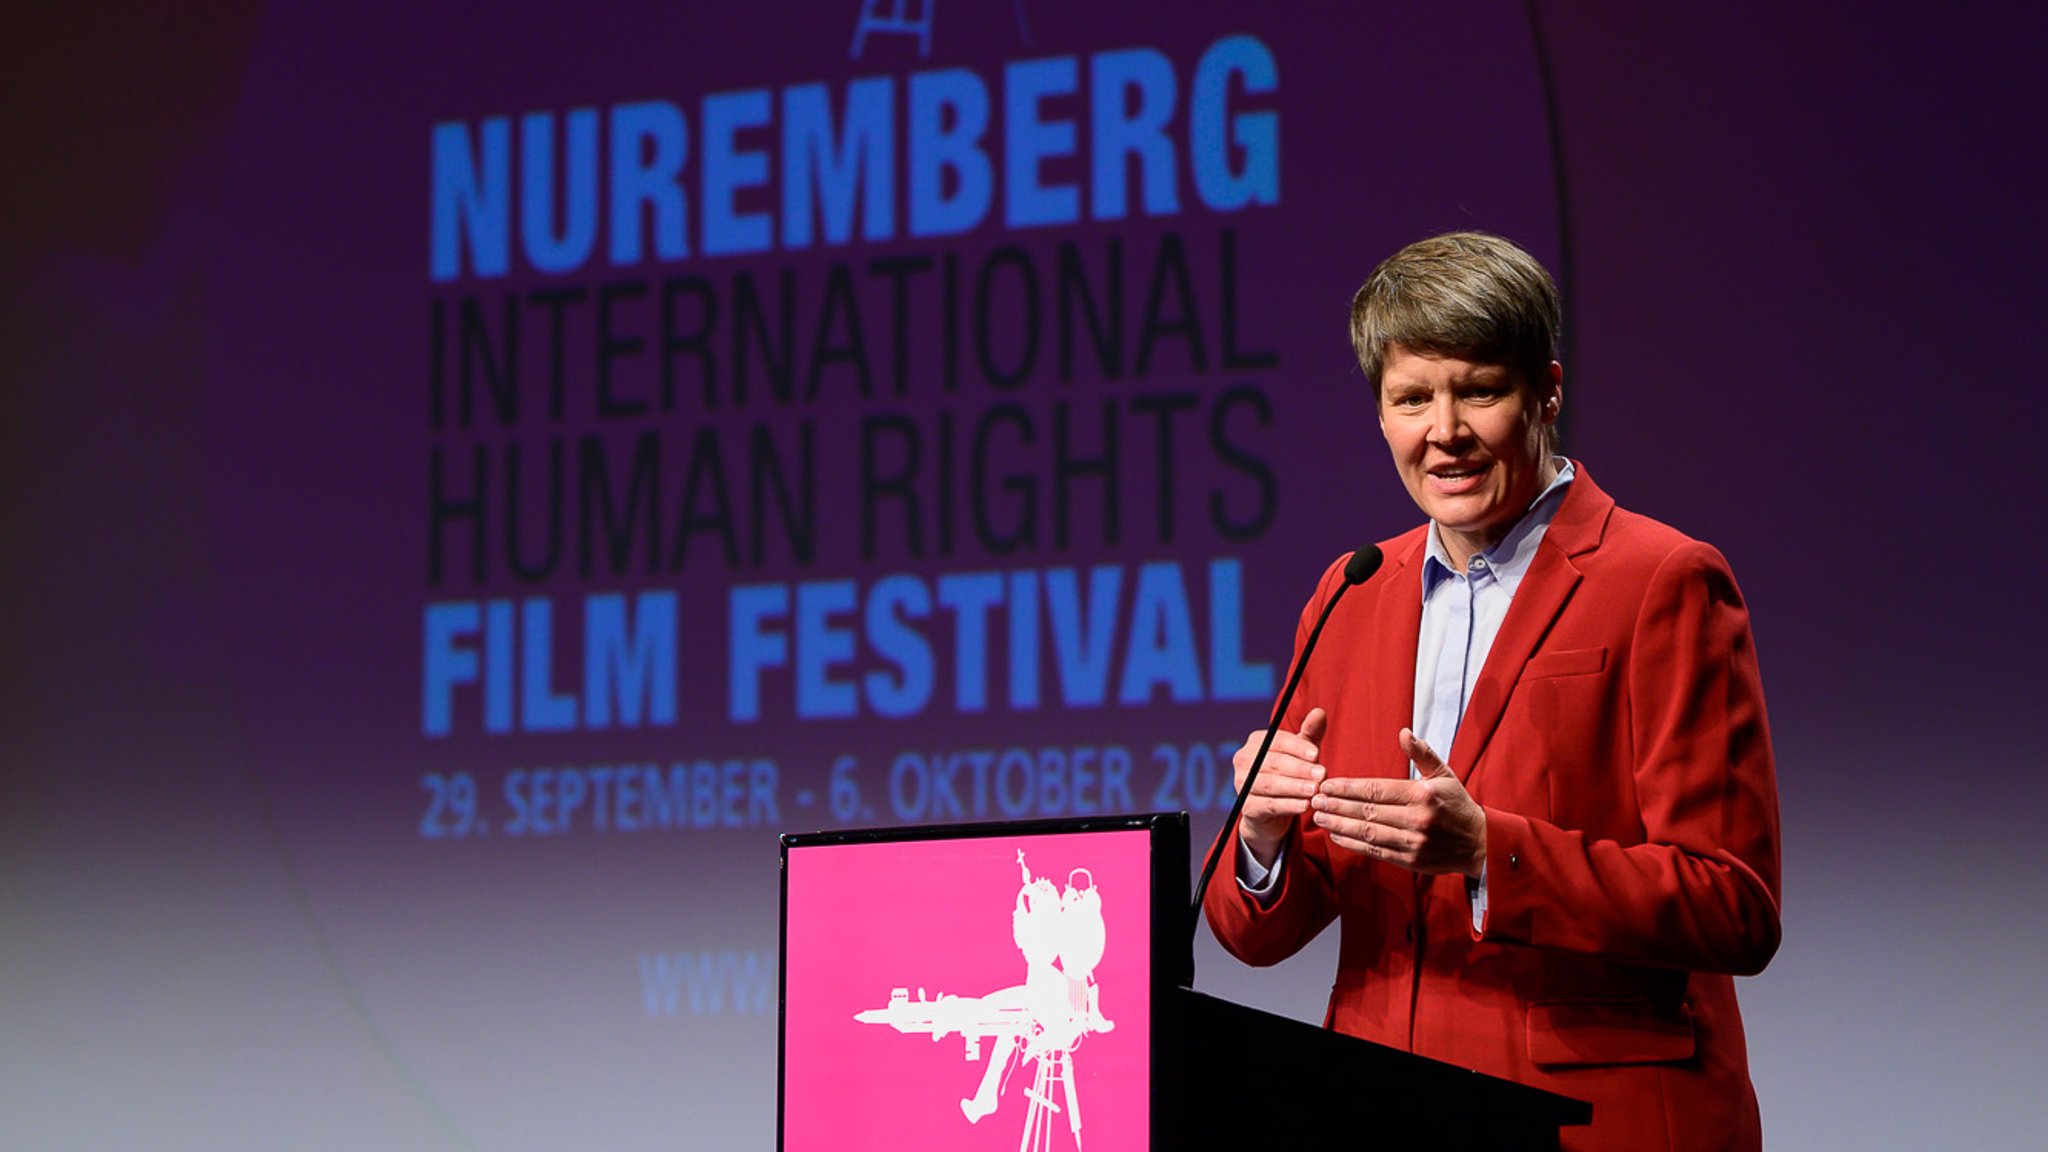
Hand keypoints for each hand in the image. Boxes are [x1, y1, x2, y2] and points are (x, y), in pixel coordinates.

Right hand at [1233, 707, 1328, 868]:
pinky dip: (1288, 805)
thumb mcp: (1302, 753)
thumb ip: (1310, 733)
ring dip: (1295, 787)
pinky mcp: (1246, 807)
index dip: (1297, 747)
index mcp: (1257, 742)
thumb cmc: (1289, 774)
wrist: (1273, 811)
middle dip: (1299, 769)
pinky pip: (1268, 805)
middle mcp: (1244, 760)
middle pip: (1273, 762)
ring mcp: (1242, 784)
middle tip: (1321, 775)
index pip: (1276, 741)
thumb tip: (1319, 712)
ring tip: (1315, 790)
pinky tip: (1305, 806)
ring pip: (1270, 784)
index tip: (1316, 754)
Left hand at [1309, 728, 1486, 878]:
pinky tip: (1336, 835)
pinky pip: (1376, 851)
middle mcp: (1416, 819)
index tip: (1326, 784)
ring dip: (1340, 825)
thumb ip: (1422, 753)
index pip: (1376, 789)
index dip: (1348, 787)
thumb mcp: (1445, 775)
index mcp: (1422, 795)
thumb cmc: (1458, 805)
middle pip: (1368, 811)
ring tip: (1318, 817)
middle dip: (1337, 805)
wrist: (1480, 844)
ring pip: (1368, 832)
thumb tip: (1403, 733)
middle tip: (1314, 799)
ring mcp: (1413, 843)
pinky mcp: (1410, 861)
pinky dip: (1353, 844)